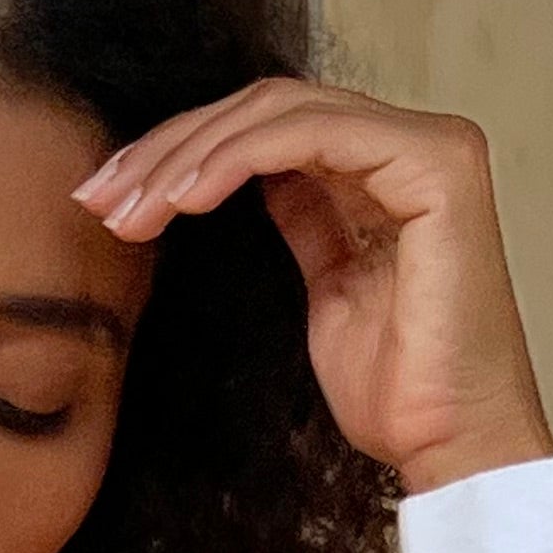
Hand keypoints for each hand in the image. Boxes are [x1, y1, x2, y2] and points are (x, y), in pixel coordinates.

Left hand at [75, 82, 552, 492]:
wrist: (450, 445)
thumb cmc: (398, 391)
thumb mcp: (328, 289)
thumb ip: (300, 218)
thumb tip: (231, 173)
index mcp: (388, 169)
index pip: (268, 127)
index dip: (182, 152)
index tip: (111, 199)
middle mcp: (413, 144)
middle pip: (266, 108)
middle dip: (170, 148)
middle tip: (102, 198)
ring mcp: (430, 148)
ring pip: (280, 111)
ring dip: (190, 154)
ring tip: (133, 207)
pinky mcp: (436, 168)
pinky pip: (312, 135)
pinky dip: (238, 157)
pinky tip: (186, 197)